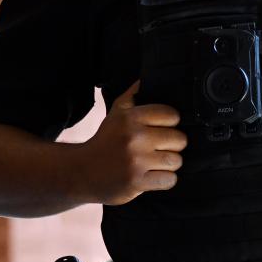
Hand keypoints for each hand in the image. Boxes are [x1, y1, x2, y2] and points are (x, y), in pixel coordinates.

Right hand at [78, 81, 187, 205]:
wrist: (82, 171)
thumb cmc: (105, 140)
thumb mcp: (116, 112)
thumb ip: (134, 95)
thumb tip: (149, 79)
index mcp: (131, 117)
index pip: (172, 115)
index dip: (171, 123)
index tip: (163, 128)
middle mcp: (135, 137)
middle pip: (179, 139)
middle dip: (173, 145)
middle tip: (161, 148)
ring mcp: (136, 161)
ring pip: (176, 160)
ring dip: (170, 163)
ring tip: (158, 162)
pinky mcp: (137, 182)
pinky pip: (170, 180)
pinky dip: (165, 180)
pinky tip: (154, 176)